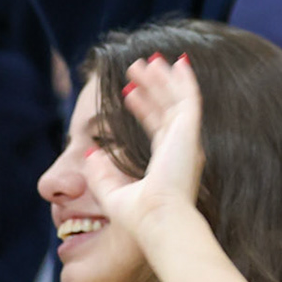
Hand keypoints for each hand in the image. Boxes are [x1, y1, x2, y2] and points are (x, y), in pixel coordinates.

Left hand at [82, 54, 206, 239]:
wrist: (159, 222)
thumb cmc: (140, 217)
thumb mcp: (112, 192)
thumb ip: (101, 172)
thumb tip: (90, 152)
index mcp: (168, 160)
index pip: (155, 125)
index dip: (142, 107)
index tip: (128, 92)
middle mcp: (181, 146)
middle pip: (166, 107)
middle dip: (153, 86)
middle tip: (138, 68)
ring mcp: (187, 137)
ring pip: (177, 98)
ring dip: (163, 78)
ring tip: (148, 60)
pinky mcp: (190, 130)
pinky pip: (189, 97)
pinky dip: (185, 80)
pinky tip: (177, 63)